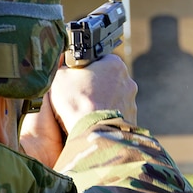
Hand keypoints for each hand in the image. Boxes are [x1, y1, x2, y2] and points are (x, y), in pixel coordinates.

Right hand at [19, 54, 137, 166]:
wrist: (91, 131)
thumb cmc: (76, 101)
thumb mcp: (60, 76)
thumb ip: (64, 67)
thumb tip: (64, 66)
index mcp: (114, 64)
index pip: (99, 60)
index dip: (86, 69)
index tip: (77, 77)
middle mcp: (128, 80)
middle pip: (108, 80)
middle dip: (95, 86)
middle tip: (79, 95)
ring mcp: (131, 101)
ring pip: (113, 98)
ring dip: (102, 102)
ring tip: (86, 111)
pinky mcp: (132, 119)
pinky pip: (116, 115)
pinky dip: (107, 117)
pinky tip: (95, 121)